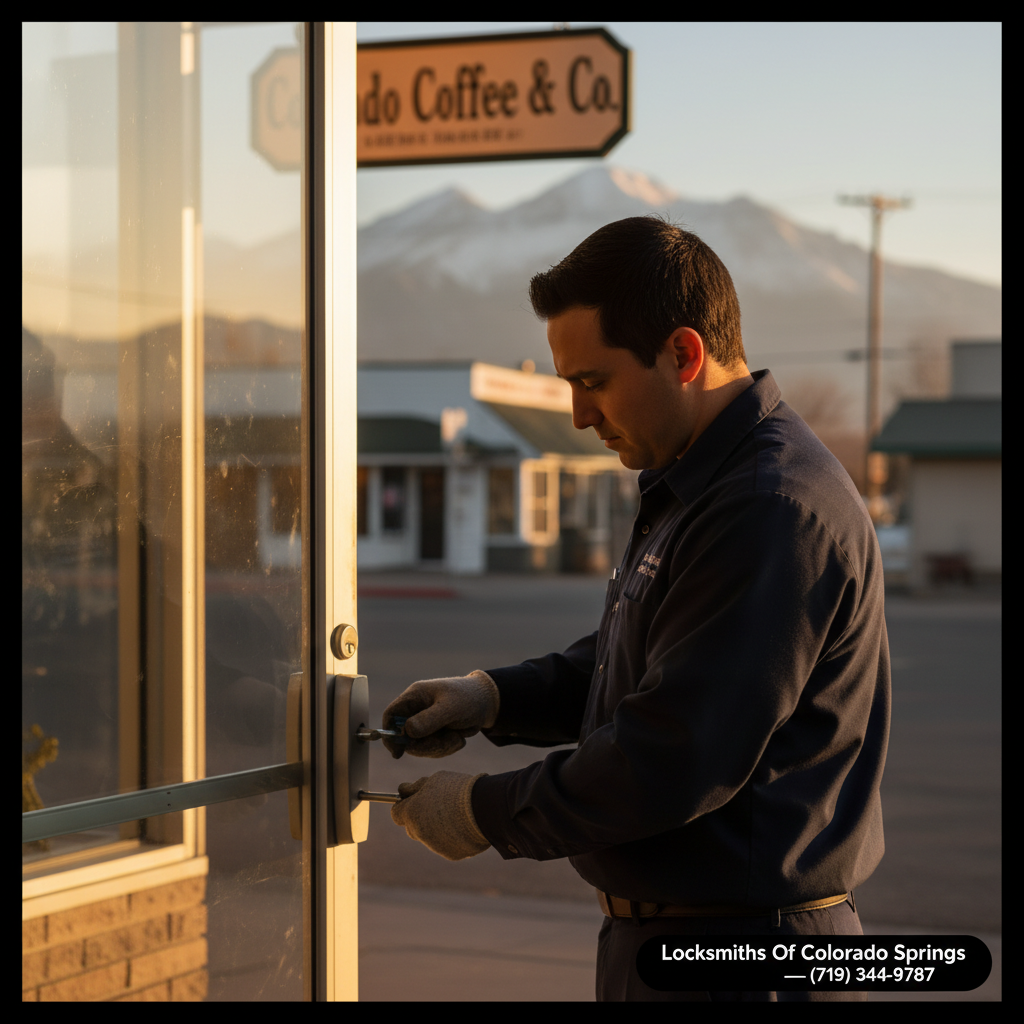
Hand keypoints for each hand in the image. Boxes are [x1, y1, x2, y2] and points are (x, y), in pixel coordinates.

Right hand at [382, 670, 498, 758]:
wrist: (487, 704)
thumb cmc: (468, 698)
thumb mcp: (450, 708)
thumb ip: (429, 720)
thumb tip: (407, 731)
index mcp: (415, 696)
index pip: (391, 714)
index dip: (389, 733)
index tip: (397, 752)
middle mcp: (416, 710)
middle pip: (405, 737)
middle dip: (424, 745)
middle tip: (444, 743)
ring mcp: (424, 723)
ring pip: (419, 746)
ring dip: (439, 747)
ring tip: (457, 738)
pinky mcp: (433, 733)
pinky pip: (432, 749)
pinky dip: (446, 748)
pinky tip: (459, 739)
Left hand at [391, 771, 489, 860]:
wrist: (483, 808)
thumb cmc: (457, 789)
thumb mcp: (433, 779)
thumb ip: (415, 787)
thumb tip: (402, 790)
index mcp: (411, 813)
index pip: (396, 813)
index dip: (403, 805)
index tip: (412, 800)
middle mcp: (419, 832)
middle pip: (411, 827)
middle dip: (419, 818)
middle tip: (436, 806)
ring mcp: (434, 846)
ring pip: (429, 836)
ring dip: (436, 827)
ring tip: (456, 814)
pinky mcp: (450, 854)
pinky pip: (446, 845)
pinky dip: (451, 837)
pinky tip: (464, 825)